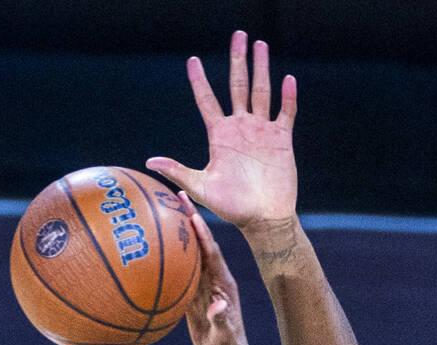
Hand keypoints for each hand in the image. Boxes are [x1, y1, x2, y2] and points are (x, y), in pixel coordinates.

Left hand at [147, 31, 296, 230]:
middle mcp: (240, 128)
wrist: (262, 218)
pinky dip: (288, 97)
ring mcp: (261, 131)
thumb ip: (178, 170)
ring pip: (262, 91)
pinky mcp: (281, 138)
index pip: (207, 101)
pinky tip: (288, 79)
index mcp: (220, 136)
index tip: (193, 60)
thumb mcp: (200, 187)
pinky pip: (285, 112)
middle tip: (238, 35)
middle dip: (238, 60)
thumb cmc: (231, 207)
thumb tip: (149, 161)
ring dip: (261, 68)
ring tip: (260, 45)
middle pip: (238, 86)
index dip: (200, 81)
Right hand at [179, 192, 249, 344]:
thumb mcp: (226, 336)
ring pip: (188, 254)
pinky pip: (179, 271)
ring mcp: (202, 285)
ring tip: (164, 210)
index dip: (203, 234)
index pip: (212, 253)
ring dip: (178, 232)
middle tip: (178, 195)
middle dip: (190, 219)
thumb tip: (216, 307)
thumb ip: (222, 321)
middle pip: (199, 244)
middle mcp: (213, 279)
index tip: (193, 214)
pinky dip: (169, 256)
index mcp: (223, 283)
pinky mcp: (192, 295)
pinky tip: (156, 244)